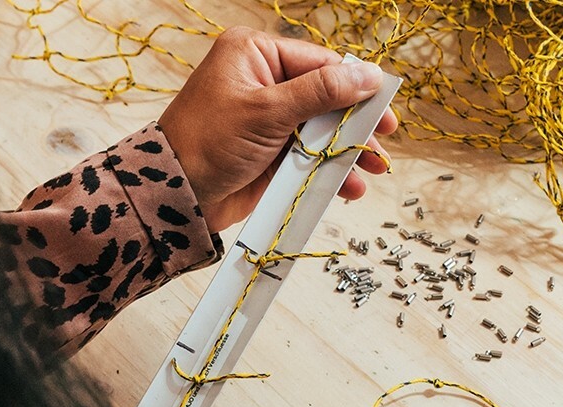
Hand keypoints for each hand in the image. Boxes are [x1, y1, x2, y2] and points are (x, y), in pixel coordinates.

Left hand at [159, 26, 396, 233]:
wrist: (177, 195)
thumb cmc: (210, 141)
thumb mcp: (267, 111)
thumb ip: (320, 92)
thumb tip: (369, 74)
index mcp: (255, 55)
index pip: (319, 63)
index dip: (355, 84)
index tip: (383, 106)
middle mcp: (263, 82)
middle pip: (325, 97)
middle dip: (355, 122)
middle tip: (384, 139)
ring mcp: (268, 120)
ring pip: (321, 129)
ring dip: (347, 150)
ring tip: (374, 169)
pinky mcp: (270, 152)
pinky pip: (309, 155)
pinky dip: (329, 169)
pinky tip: (348, 185)